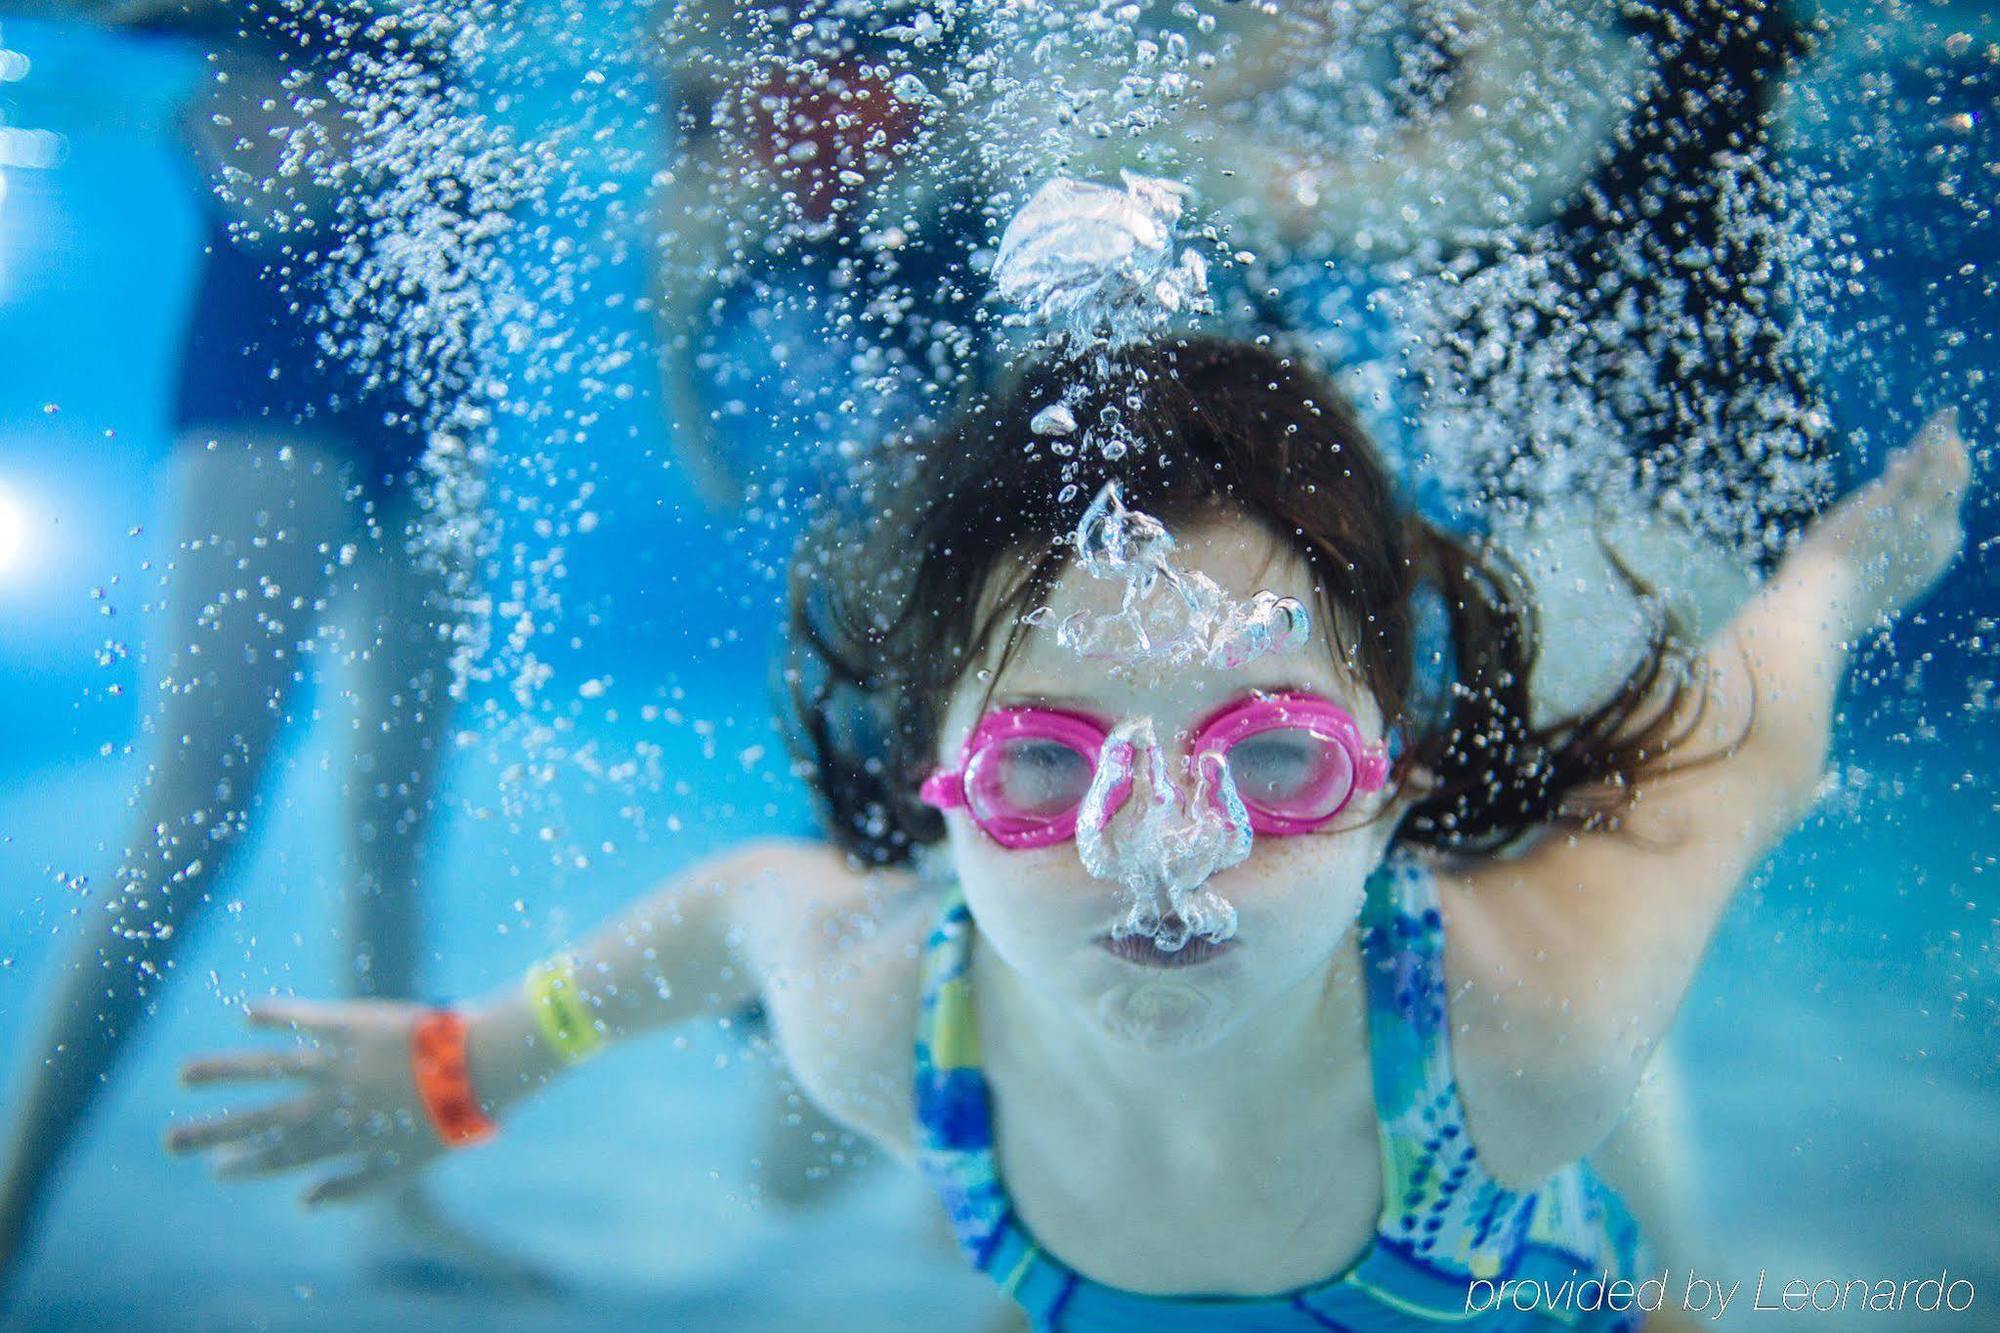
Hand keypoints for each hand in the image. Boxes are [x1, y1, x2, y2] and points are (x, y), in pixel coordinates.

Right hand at [166, 999, 449, 1207]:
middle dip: (214, 1133)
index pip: (284, 1156)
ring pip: (271, 1069)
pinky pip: (308, 1019)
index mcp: (344, 1136)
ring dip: (225, 1072)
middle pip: (263, 1120)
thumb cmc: (449, 1117)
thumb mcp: (405, 1166)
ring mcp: (341, 1063)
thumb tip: (302, 1202)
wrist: (483, 1068)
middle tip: (170, 1141)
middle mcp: (333, 1103)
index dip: (249, 1164)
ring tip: (183, 1075)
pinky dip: (277, 1016)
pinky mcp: (355, 1026)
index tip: (217, 1169)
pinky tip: (246, 1013)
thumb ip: (353, 1186)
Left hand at [1785, 408, 1973, 636]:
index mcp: (1932, 559)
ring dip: (1945, 444)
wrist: (1819, 610)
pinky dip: (1932, 439)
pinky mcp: (1888, 503)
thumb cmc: (1832, 604)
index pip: (1947, 514)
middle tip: (1948, 436)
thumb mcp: (1867, 581)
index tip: (1917, 470)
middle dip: (1953, 460)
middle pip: (1954, 489)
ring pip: (1945, 472)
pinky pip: (1919, 463)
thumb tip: (1870, 557)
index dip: (1939, 489)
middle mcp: (1936, 537)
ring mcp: (1915, 519)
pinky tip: (1941, 421)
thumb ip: (1879, 560)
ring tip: (1945, 423)